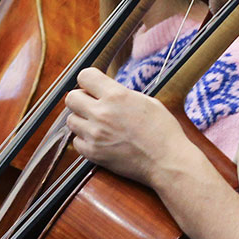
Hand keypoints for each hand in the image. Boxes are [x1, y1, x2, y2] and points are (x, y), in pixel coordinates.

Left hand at [64, 68, 192, 184]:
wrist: (167, 161)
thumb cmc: (163, 131)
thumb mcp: (147, 101)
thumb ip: (122, 94)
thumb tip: (106, 91)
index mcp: (116, 96)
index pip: (85, 76)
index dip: (89, 80)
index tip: (94, 86)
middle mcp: (102, 113)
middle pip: (71, 97)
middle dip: (81, 99)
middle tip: (93, 105)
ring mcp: (95, 135)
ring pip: (71, 120)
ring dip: (81, 119)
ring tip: (97, 124)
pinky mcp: (93, 153)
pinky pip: (76, 142)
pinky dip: (84, 139)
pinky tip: (99, 139)